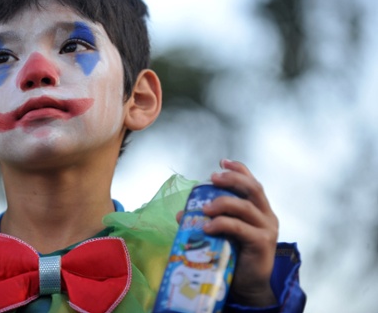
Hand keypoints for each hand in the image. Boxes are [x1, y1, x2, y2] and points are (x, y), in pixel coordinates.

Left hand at [176, 159, 277, 306]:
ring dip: (223, 203)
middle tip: (213, 178)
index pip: (252, 182)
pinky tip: (208, 227)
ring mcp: (267, 229)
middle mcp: (266, 215)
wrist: (248, 286)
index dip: (239, 169)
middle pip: (253, 188)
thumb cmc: (234, 256)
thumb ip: (206, 220)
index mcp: (258, 209)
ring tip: (205, 209)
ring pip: (245, 206)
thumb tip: (181, 213)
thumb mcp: (220, 234)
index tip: (222, 161)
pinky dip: (223, 224)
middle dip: (232, 179)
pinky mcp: (262, 243)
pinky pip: (240, 228)